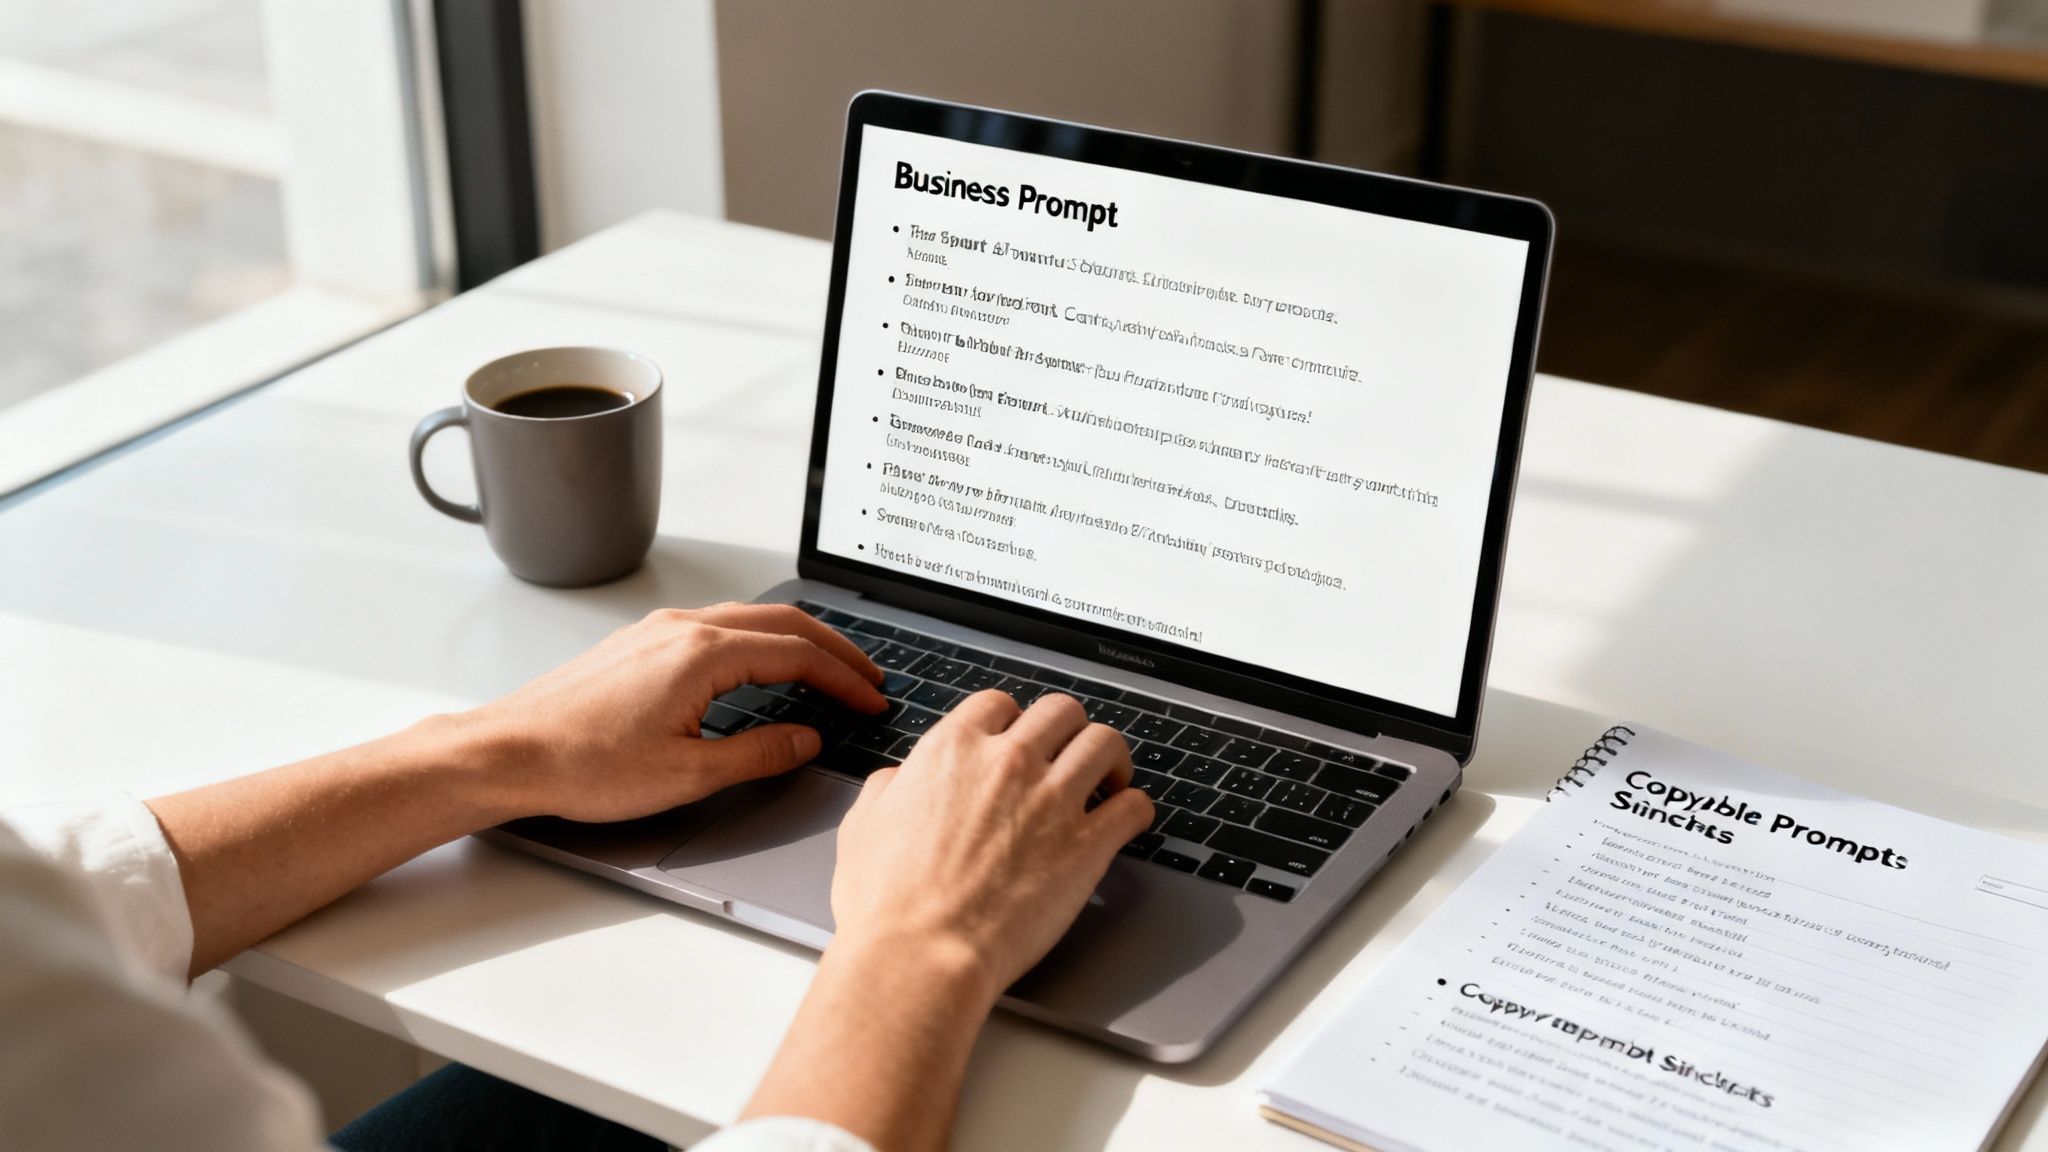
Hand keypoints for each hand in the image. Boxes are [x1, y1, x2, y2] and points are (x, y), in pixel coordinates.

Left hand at [469, 603, 885, 822]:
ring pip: (749, 619)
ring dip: (796, 641)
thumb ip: (758, 754)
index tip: (872, 700)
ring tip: (826, 670)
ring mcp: (657, 630)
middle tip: (868, 677)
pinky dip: (758, 642)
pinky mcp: (639, 643)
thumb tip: (805, 740)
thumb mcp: (686, 775)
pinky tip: (761, 668)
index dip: (845, 679)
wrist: (507, 753)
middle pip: (782, 622)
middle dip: (834, 649)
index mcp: (702, 653)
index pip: (798, 655)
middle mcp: (683, 628)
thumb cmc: (582, 765)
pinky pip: (717, 627)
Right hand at [829, 690, 1153, 1004]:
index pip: (1000, 704)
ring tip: (1109, 780)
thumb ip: (890, 788)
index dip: (1012, 723)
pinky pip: (1134, 806)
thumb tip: (902, 778)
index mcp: (953, 750)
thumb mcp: (864, 826)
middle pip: (1060, 711)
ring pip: (1105, 743)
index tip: (1019, 741)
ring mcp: (1052, 799)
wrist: (920, 954)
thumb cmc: (887, 904)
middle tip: (1068, 756)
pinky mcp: (1086, 845)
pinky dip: (1135, 808)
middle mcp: (1008, 762)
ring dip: (1110, 758)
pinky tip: (1126, 820)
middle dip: (1066, 731)